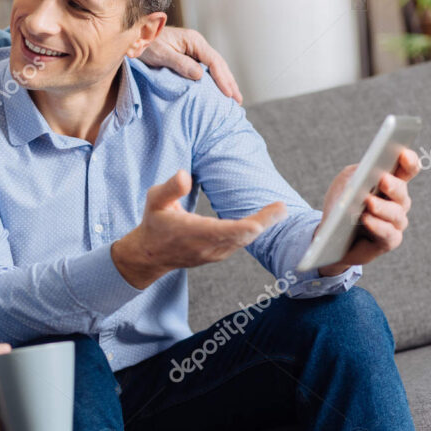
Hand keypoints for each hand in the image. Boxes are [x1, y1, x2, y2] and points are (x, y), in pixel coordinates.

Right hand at [111, 170, 285, 288]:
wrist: (149, 254)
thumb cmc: (154, 223)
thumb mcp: (154, 200)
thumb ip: (171, 188)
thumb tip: (186, 174)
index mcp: (195, 232)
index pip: (235, 229)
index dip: (260, 220)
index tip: (277, 207)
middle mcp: (208, 247)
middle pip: (246, 236)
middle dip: (266, 221)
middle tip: (281, 207)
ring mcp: (214, 254)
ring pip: (245, 240)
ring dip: (261, 226)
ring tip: (277, 211)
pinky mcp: (218, 255)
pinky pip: (240, 243)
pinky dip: (252, 232)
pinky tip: (261, 221)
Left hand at [136, 26, 242, 103]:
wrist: (134, 36)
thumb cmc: (145, 44)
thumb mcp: (161, 54)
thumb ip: (180, 64)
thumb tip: (200, 75)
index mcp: (193, 41)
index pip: (214, 61)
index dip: (222, 78)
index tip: (229, 93)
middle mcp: (196, 44)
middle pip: (218, 64)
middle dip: (229, 82)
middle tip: (238, 100)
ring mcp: (193, 50)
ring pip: (214, 67)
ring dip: (224, 81)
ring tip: (233, 98)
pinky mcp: (187, 56)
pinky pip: (205, 68)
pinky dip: (213, 79)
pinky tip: (216, 89)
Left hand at [316, 148, 418, 275]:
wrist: (330, 236)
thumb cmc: (341, 204)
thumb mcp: (345, 183)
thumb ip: (357, 175)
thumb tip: (365, 174)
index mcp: (390, 183)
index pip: (407, 169)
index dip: (409, 162)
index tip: (403, 153)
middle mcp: (398, 202)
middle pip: (401, 192)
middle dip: (393, 185)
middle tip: (383, 179)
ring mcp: (395, 222)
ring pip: (396, 214)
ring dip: (382, 207)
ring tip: (368, 202)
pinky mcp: (388, 241)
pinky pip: (388, 234)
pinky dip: (377, 226)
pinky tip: (366, 219)